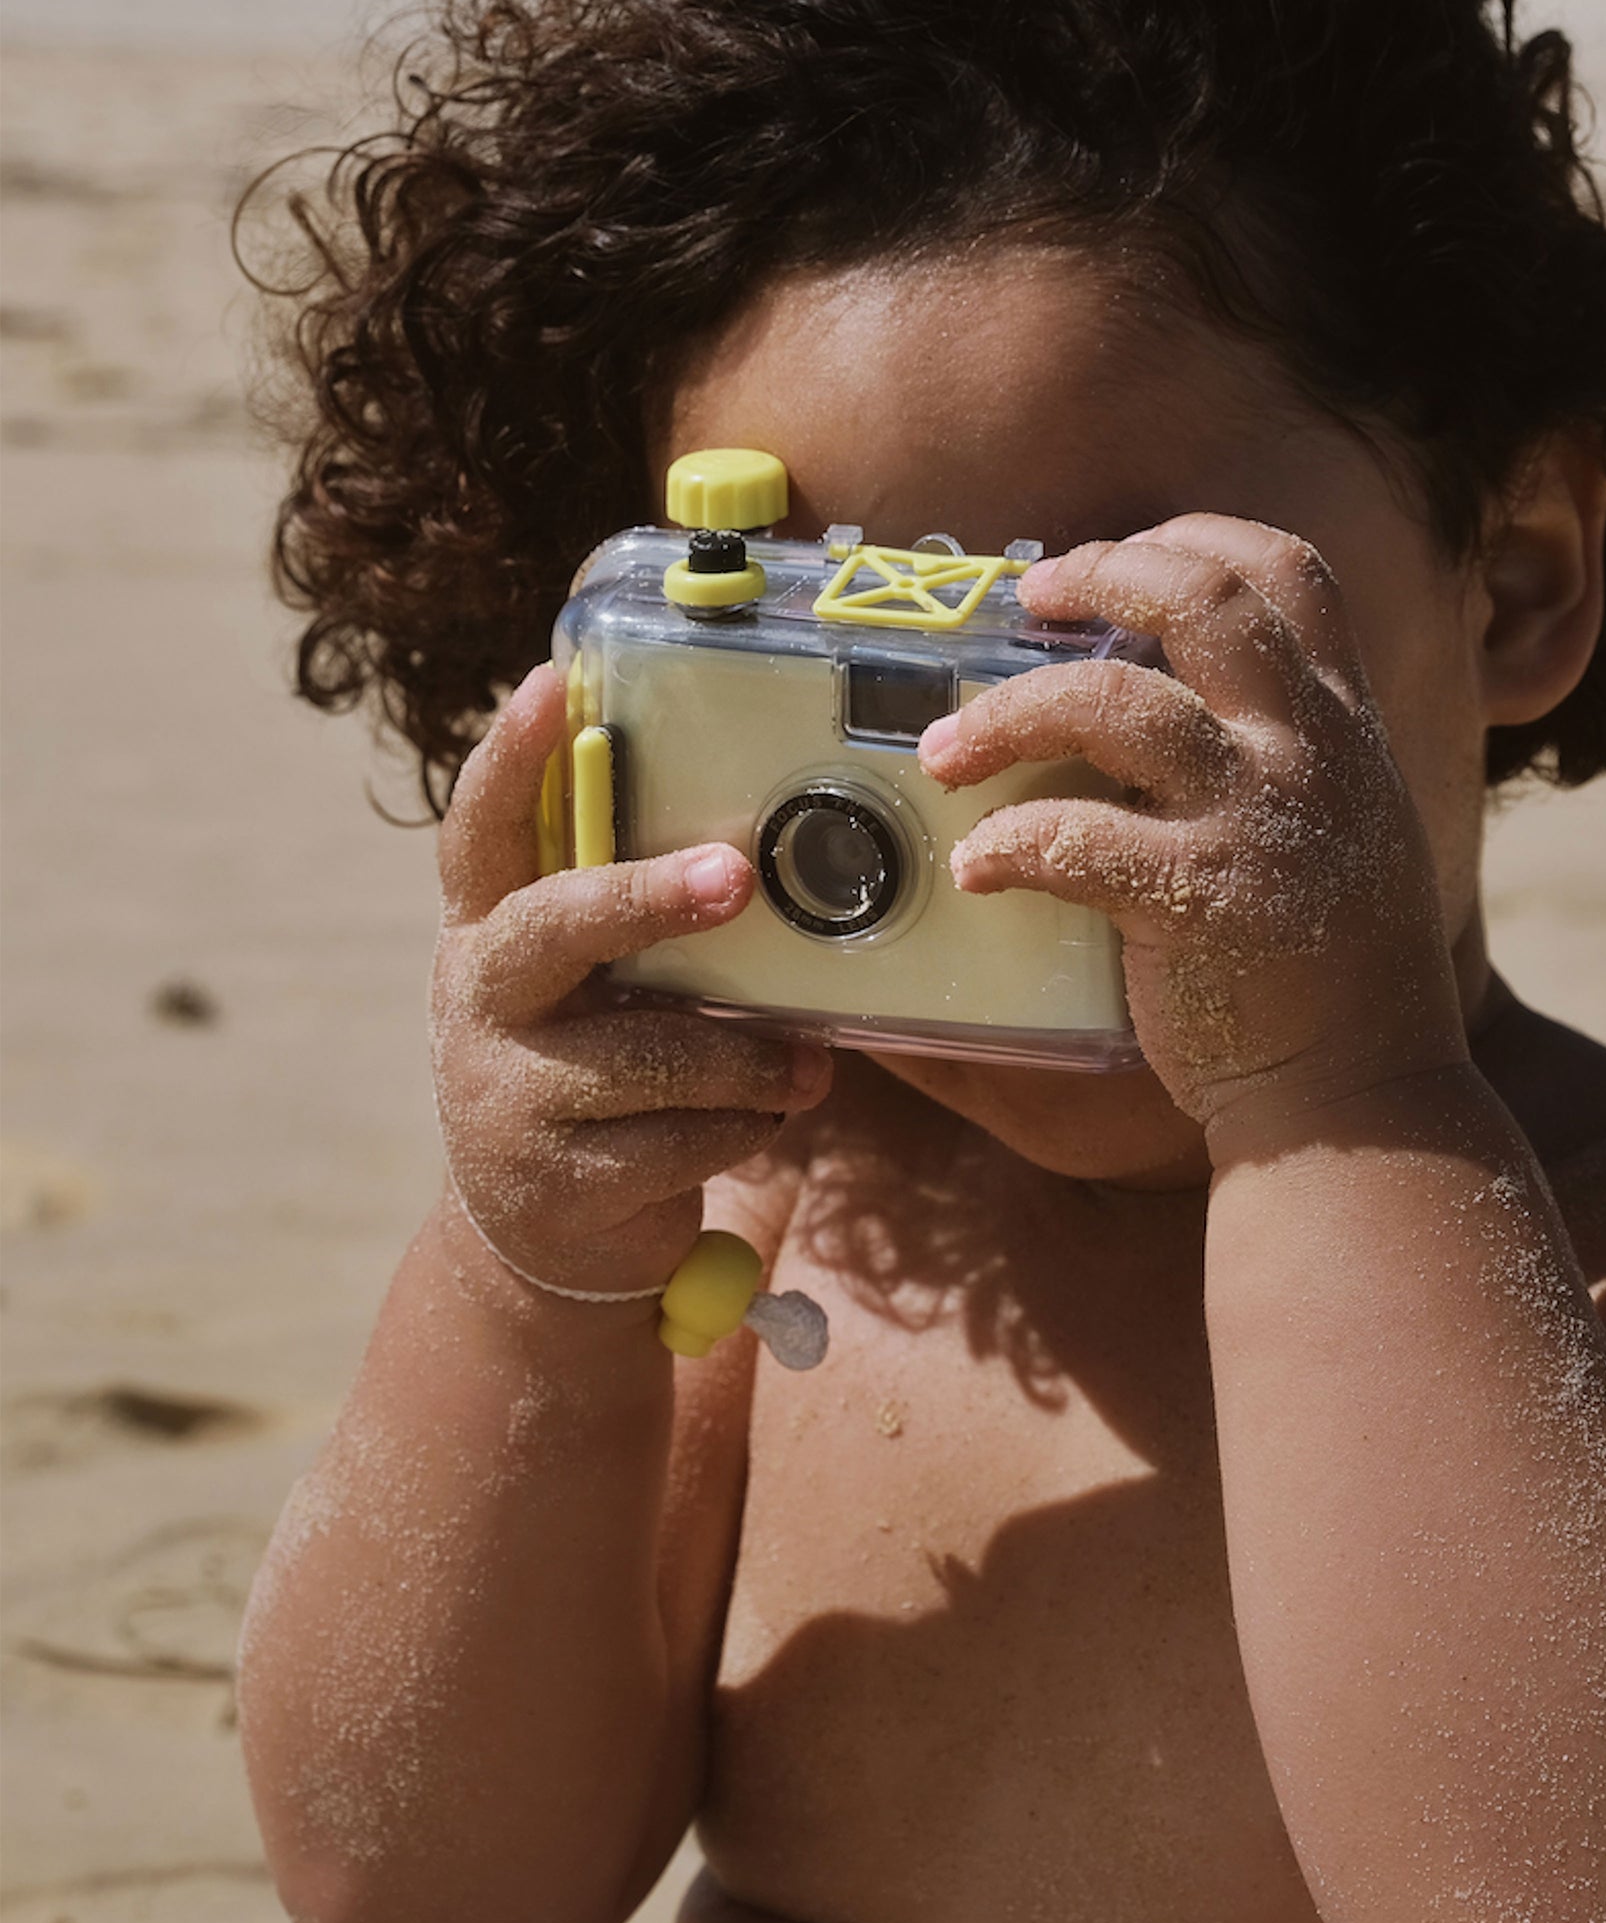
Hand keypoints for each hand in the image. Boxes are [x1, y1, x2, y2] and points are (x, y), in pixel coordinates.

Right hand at [431, 666, 830, 1293]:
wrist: (544, 1239)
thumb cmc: (596, 1075)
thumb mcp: (592, 994)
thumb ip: (629, 930)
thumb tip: (752, 857)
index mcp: (487, 934)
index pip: (481, 833)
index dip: (509, 760)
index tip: (549, 684)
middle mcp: (477, 1002)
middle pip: (554, 926)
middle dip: (647, 897)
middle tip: (732, 877)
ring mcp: (504, 1096)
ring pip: (652, 1055)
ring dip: (751, 1059)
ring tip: (810, 1068)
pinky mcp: (555, 1182)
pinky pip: (681, 1140)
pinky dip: (745, 1128)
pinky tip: (763, 1123)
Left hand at [919, 516, 1464, 1138]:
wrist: (1360, 1098)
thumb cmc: (1334, 973)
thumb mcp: (1345, 831)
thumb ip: (1280, 758)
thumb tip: (1162, 705)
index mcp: (1343, 727)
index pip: (1290, 571)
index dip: (1194, 538)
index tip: (1115, 555)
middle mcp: (1310, 752)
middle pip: (1204, 596)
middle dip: (1100, 572)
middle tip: (1025, 597)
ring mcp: (1259, 820)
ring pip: (1115, 703)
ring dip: (1008, 712)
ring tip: (944, 750)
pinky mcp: (1201, 900)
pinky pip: (1074, 838)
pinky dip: (1007, 845)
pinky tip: (974, 869)